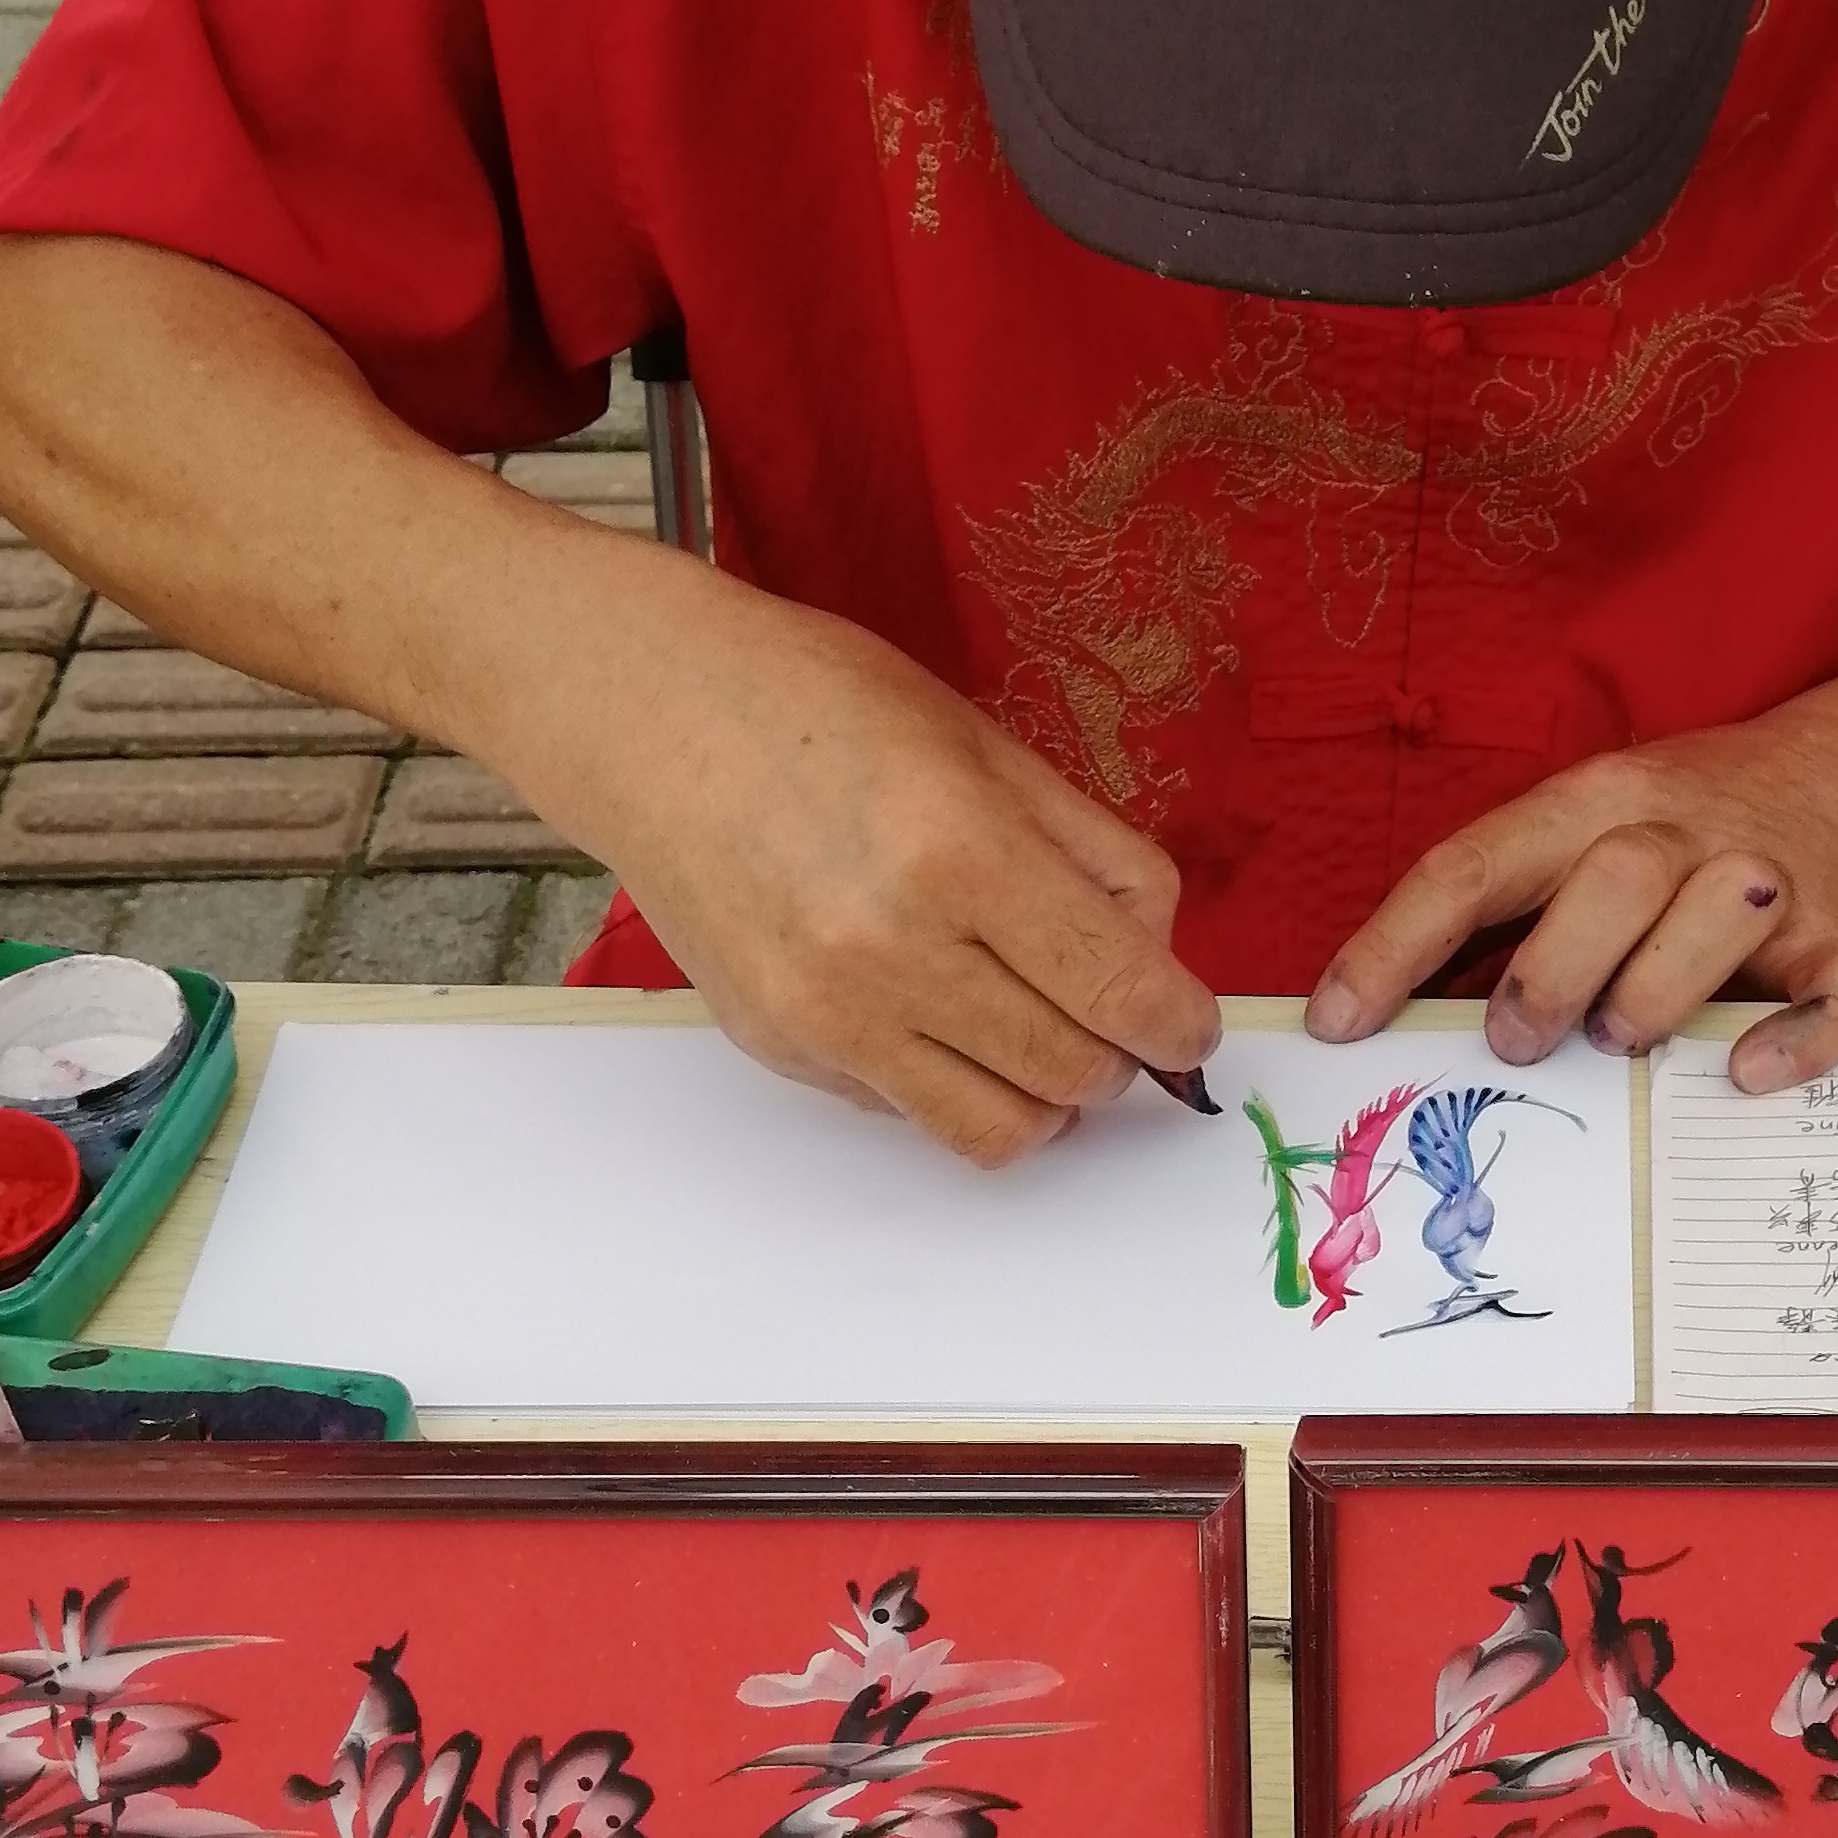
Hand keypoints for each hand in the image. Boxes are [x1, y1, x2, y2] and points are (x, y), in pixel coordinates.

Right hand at [554, 565, 1219, 1165]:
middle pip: (1074, 1074)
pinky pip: (910, 1114)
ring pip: (1000, 1131)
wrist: (648, 720)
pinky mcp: (782, 1049)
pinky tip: (938, 1011)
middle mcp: (889, 951)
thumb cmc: (821, 705)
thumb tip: (1159, 956)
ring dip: (1047, 1098)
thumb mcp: (989, 746)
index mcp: (960, 852)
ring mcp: (826, 1015)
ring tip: (1039, 1033)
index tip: (1189, 1024)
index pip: (1120, 992)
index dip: (1182, 1024)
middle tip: (1108, 1009)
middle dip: (1120, 1057)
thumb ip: (1095, 853)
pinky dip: (954, 1084)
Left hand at [1309, 703, 1837, 1095]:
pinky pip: (1833, 996)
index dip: (1395, 945)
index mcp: (1598, 802)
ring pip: (1717, 922)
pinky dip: (1795, 1043)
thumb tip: (1386, 1013)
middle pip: (1610, 880)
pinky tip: (1743, 1074)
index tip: (1338, 1023)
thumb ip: (1509, 909)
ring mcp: (1774, 885)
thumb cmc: (1693, 823)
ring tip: (1624, 1040)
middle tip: (1515, 1042)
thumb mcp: (1591, 825)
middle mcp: (1686, 832)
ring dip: (1655, 996)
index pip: (1476, 863)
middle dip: (1548, 973)